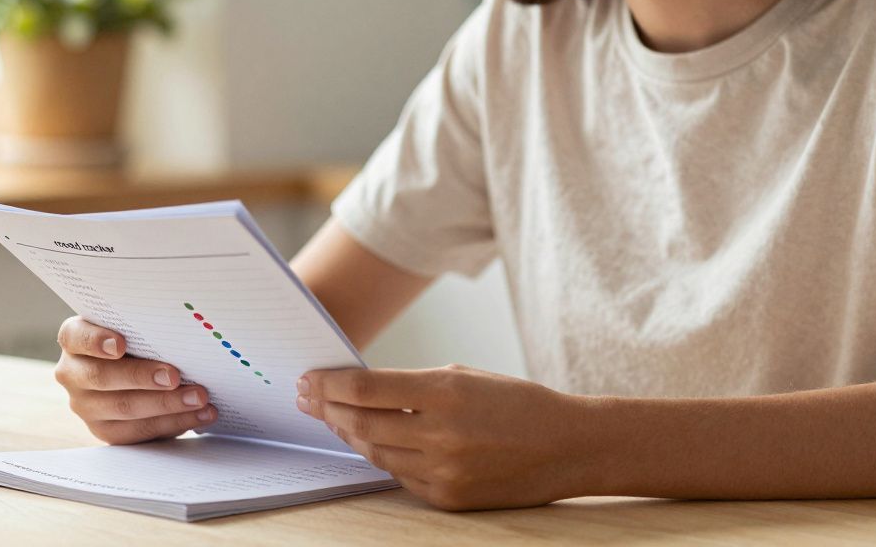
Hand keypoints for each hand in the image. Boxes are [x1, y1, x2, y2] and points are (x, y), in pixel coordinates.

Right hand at [54, 315, 216, 443]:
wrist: (134, 370)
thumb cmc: (137, 339)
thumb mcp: (134, 327)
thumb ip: (144, 328)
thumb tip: (181, 335)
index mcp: (74, 339)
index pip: (76, 337)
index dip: (96, 341)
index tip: (119, 345)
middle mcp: (72, 373)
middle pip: (102, 377)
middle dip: (142, 377)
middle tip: (175, 377)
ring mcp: (85, 405)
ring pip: (124, 407)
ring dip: (167, 404)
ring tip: (199, 397)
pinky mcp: (105, 430)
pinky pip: (139, 431)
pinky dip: (174, 422)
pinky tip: (200, 414)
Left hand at [297, 364, 596, 510]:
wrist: (568, 447)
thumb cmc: (516, 403)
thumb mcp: (464, 376)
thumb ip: (412, 384)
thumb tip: (359, 390)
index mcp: (446, 392)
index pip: (367, 388)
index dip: (330, 384)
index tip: (309, 379)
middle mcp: (441, 434)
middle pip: (362, 423)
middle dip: (327, 409)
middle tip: (307, 398)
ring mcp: (444, 471)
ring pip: (375, 453)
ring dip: (349, 433)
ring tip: (333, 417)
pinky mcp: (449, 498)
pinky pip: (400, 476)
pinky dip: (382, 456)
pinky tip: (370, 441)